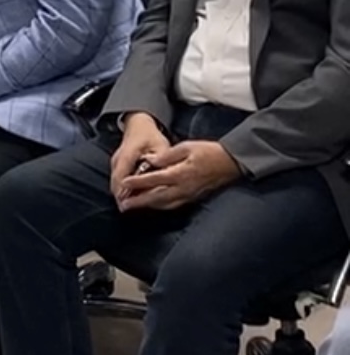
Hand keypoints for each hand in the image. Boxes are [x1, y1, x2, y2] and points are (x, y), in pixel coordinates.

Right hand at [109, 112, 171, 203]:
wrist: (138, 126)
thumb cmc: (150, 136)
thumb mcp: (160, 146)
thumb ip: (161, 160)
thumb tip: (163, 173)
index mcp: (128, 154)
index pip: (122, 175)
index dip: (124, 189)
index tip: (127, 202)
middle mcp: (118, 160)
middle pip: (115, 182)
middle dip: (120, 196)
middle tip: (127, 209)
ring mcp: (115, 163)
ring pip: (114, 182)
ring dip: (120, 194)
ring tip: (127, 207)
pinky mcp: (116, 166)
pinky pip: (117, 180)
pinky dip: (121, 190)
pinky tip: (129, 199)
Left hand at [115, 140, 241, 212]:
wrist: (231, 163)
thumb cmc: (209, 152)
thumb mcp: (187, 147)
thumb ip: (167, 155)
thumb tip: (150, 160)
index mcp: (181, 173)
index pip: (154, 179)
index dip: (138, 182)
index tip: (125, 183)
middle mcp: (184, 188)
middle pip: (157, 197)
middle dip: (139, 201)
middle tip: (123, 204)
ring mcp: (189, 195)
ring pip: (164, 204)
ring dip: (147, 206)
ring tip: (132, 207)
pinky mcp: (193, 198)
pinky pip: (173, 205)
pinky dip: (160, 206)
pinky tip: (152, 205)